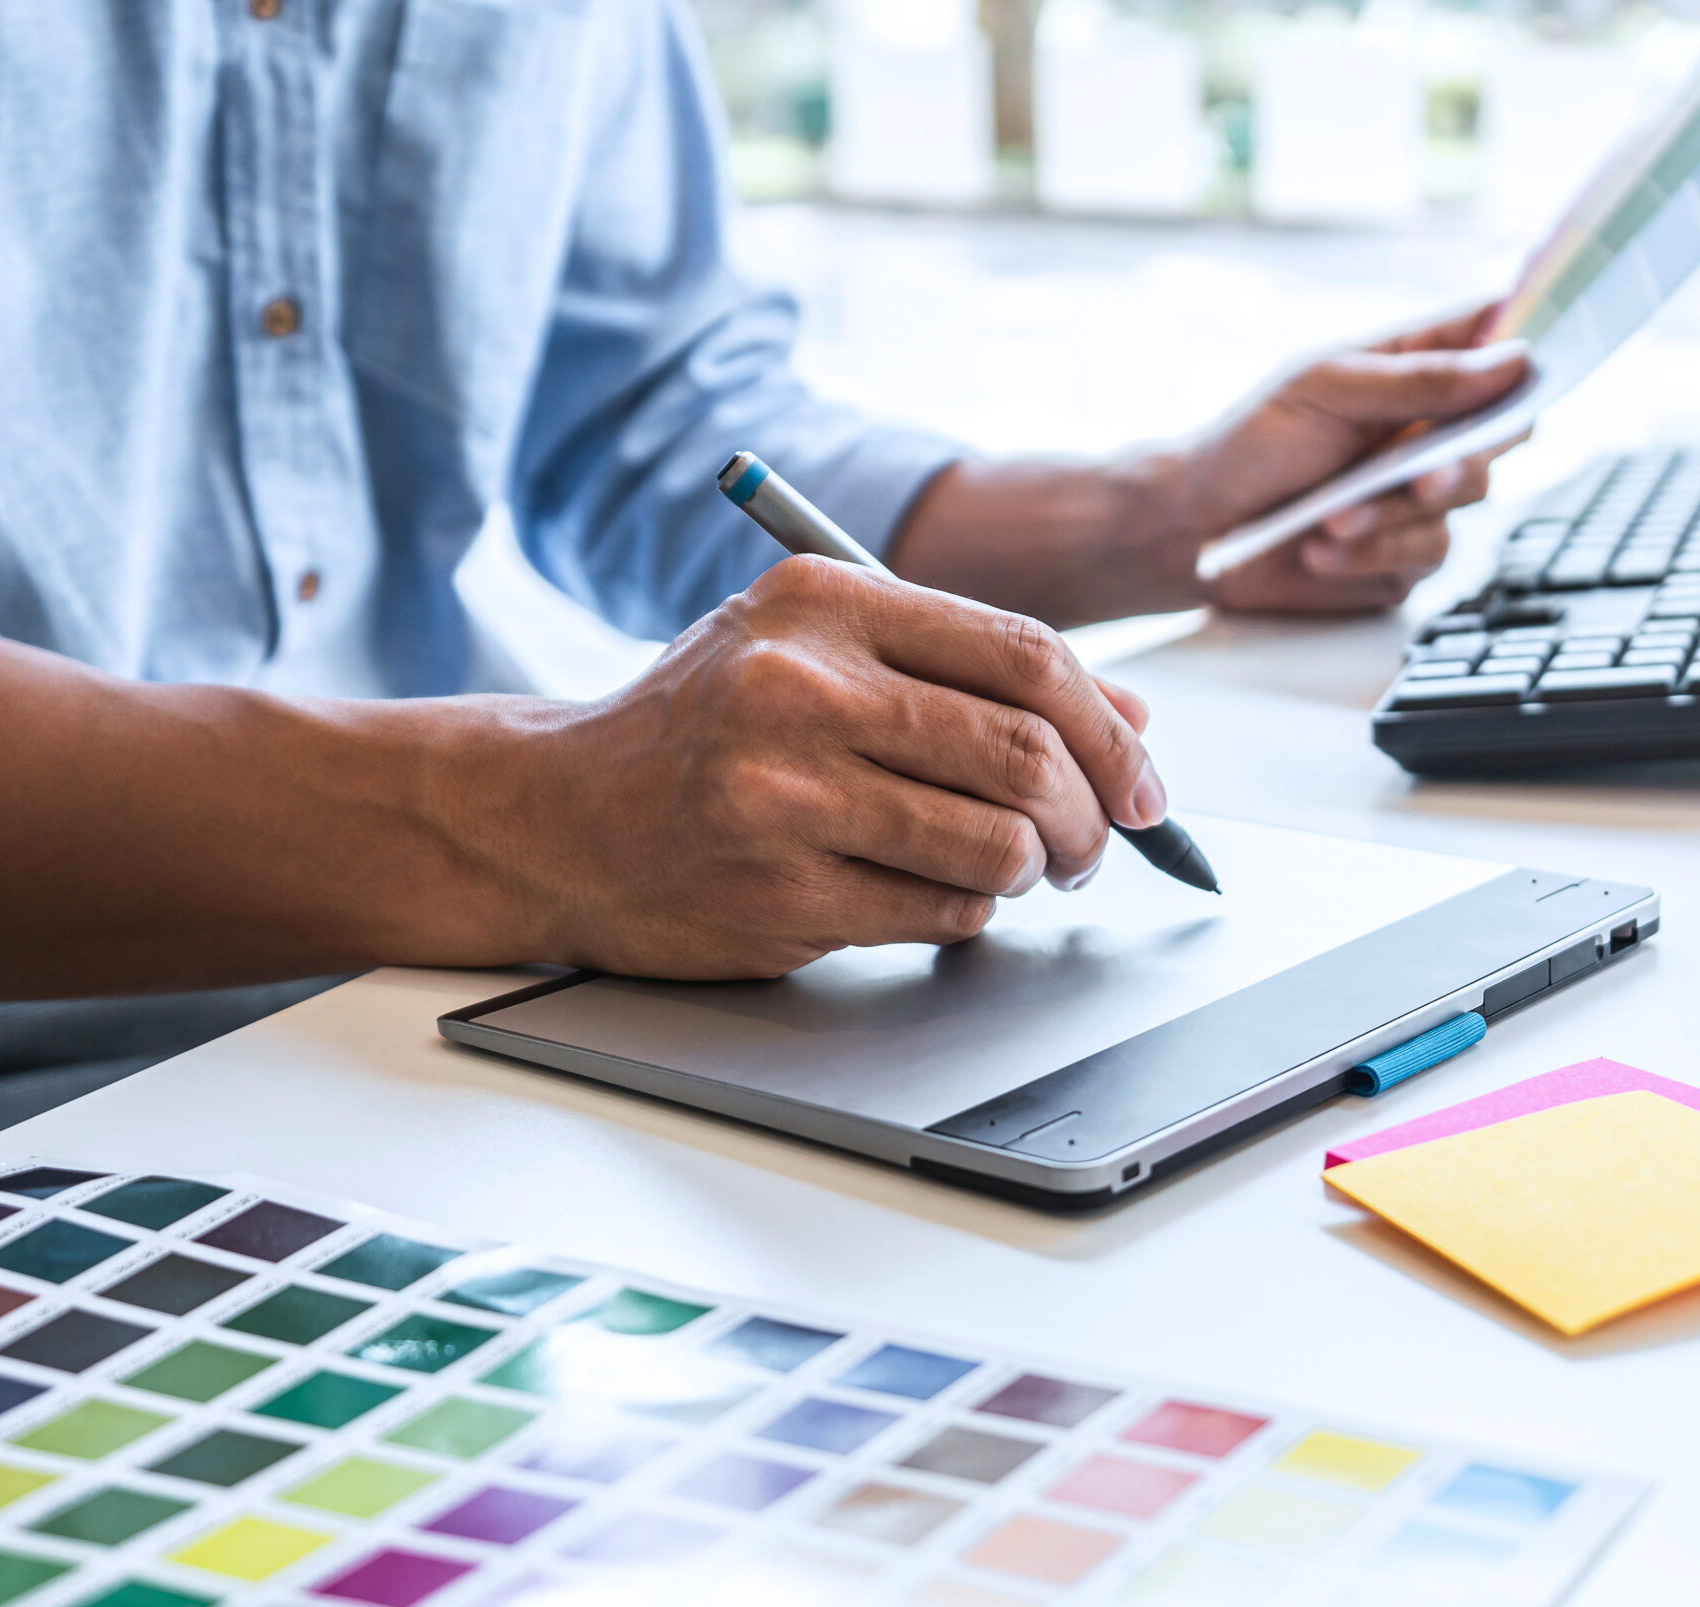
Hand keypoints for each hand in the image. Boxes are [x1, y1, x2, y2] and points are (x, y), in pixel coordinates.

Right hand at [514, 555, 1162, 978]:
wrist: (554, 817)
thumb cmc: (705, 729)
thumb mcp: (822, 655)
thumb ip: (969, 672)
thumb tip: (1133, 720)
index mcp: (824, 601)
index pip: (1026, 655)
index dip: (1113, 730)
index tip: (1144, 785)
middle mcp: (800, 686)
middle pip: (1025, 753)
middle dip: (1093, 815)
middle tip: (1098, 845)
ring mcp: (782, 792)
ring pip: (997, 844)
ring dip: (1036, 870)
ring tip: (1017, 868)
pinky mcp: (778, 890)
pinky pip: (942, 912)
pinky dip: (969, 911)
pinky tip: (934, 892)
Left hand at [1189, 303, 1534, 613]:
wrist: (1195, 530)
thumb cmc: (1250, 443)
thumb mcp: (1327, 388)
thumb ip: (1420, 379)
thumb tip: (1514, 362)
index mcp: (1413, 365)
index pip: (1496, 334)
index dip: (1530, 342)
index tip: (1537, 360)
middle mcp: (1428, 428)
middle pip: (1504, 431)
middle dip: (1460, 458)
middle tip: (1417, 478)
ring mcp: (1421, 494)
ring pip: (1467, 502)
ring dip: (1395, 514)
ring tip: (1330, 519)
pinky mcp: (1405, 554)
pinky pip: (1428, 555)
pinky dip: (1374, 554)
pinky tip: (1323, 548)